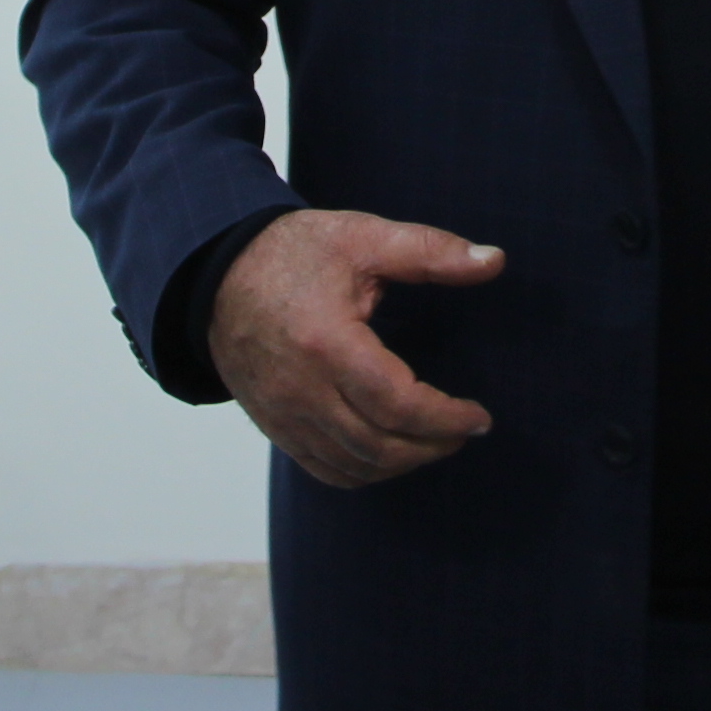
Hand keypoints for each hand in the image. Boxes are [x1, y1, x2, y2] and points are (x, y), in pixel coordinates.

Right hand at [210, 210, 503, 490]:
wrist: (216, 274)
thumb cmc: (293, 253)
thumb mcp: (363, 238)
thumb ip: (430, 252)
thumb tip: (493, 261)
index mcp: (326, 342)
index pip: (397, 404)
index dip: (446, 418)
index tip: (479, 416)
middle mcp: (301, 389)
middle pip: (379, 445)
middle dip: (433, 446)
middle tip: (466, 431)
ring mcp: (283, 414)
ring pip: (354, 466)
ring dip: (404, 463)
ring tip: (437, 441)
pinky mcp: (274, 426)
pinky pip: (325, 470)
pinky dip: (366, 472)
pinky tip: (394, 453)